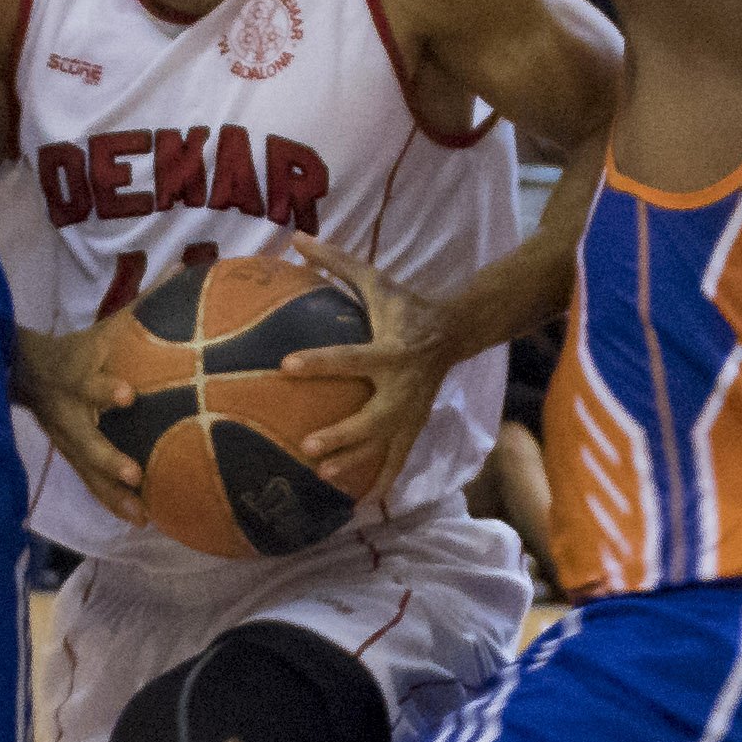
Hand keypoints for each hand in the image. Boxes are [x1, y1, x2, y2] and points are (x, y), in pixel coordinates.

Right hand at [16, 313, 148, 513]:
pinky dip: (111, 502)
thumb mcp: (106, 326)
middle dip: (106, 459)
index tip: (128, 394)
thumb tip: (187, 269)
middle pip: (84, 440)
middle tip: (134, 475)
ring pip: (86, 470)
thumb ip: (147, 303)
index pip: (87, 381)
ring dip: (111, 493)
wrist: (22, 371)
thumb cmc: (77, 348)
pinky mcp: (69, 457)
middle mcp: (68, 412)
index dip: (104, 388)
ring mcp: (66, 439)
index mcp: (75, 375)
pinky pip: (89, 483)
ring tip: (140, 514)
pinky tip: (137, 519)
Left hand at [272, 233, 464, 496]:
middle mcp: (402, 386)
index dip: (319, 363)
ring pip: (384, 445)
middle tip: (307, 446)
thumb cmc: (405, 304)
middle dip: (342, 435)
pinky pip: (398, 458)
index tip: (286, 366)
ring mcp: (412, 410)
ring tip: (322, 477)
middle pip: (372, 417)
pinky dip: (382, 480)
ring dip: (355, 463)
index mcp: (390, 350)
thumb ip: (337, 262)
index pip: (350, 359)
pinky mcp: (416, 424)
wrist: (456, 330)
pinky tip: (360, 504)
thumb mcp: (376, 280)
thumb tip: (295, 238)